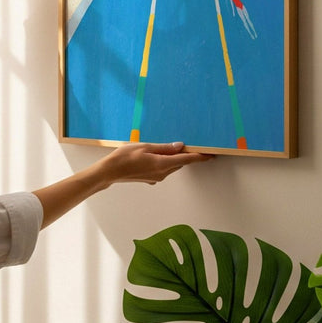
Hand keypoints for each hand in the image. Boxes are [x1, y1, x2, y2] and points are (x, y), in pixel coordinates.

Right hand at [33, 142, 211, 227]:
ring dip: (177, 157)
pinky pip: (164, 168)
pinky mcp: (151, 177)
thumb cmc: (124, 157)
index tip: (212, 154)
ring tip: (181, 147)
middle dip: (189, 154)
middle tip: (199, 145)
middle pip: (181, 162)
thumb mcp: (145, 146)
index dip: (200, 157)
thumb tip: (180, 146)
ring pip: (173, 165)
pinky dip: (168, 161)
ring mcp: (157, 177)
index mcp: (162, 164)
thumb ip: (164, 147)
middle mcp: (162, 173)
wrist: (109, 172)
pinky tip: (163, 153)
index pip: (187, 160)